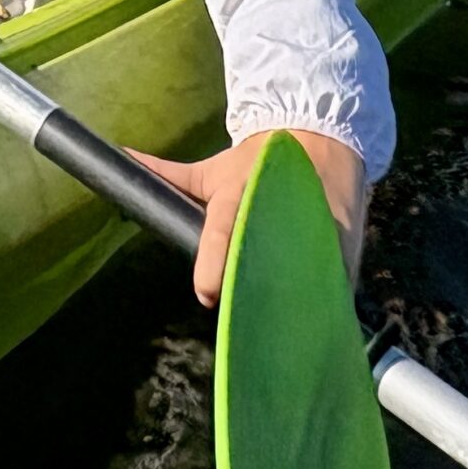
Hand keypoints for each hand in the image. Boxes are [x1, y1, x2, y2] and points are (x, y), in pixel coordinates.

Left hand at [131, 130, 366, 307]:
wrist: (316, 136)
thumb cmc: (256, 161)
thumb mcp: (212, 170)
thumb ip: (168, 176)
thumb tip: (124, 156)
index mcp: (237, 198)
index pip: (220, 232)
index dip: (212, 264)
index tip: (206, 293)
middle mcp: (273, 212)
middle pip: (261, 263)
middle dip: (250, 293)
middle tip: (242, 322)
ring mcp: (312, 228)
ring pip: (300, 274)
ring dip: (290, 300)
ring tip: (284, 332)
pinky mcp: (343, 243)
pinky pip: (335, 278)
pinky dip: (327, 298)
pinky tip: (324, 323)